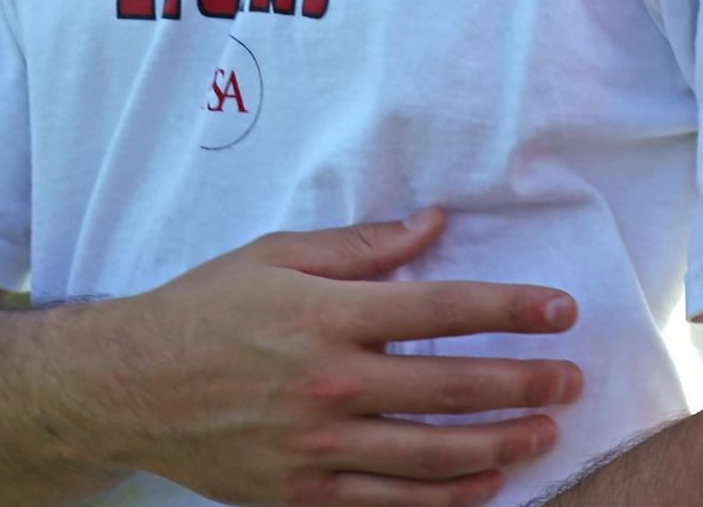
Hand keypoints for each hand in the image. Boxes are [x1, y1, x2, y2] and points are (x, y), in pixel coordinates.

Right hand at [99, 206, 582, 505]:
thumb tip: (435, 225)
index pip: (442, 309)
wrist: (131, 385)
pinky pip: (388, 504)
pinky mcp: (301, 493)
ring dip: (500, 446)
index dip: (509, 308)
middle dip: (522, 383)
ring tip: (546, 432)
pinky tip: (486, 487)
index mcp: (328, 313)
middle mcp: (329, 383)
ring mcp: (316, 447)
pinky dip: (444, 501)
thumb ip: (365, 245)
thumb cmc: (209, 306)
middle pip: (449, 387)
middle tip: (571, 378)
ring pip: (430, 457)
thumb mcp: (281, 253)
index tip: (558, 308)